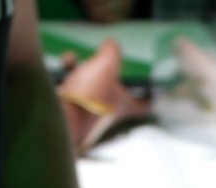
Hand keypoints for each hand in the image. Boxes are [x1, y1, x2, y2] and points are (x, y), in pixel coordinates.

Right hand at [58, 40, 151, 154]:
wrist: (62, 115)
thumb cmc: (90, 94)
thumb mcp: (107, 64)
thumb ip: (112, 51)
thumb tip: (111, 45)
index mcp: (123, 105)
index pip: (143, 105)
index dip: (150, 99)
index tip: (154, 93)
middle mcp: (107, 111)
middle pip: (113, 91)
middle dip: (106, 72)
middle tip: (104, 62)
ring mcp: (87, 112)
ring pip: (89, 84)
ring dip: (81, 68)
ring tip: (72, 59)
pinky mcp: (69, 109)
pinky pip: (72, 86)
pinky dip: (68, 72)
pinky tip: (65, 63)